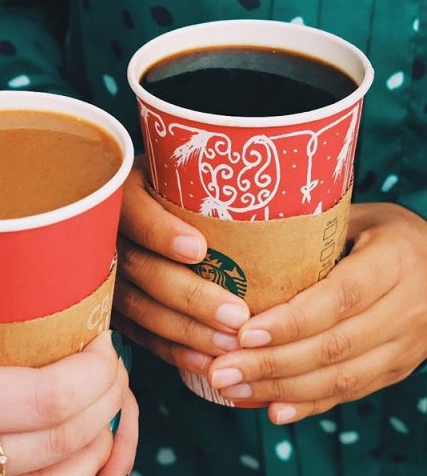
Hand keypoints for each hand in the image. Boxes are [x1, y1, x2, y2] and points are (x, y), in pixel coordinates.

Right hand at [113, 157, 249, 374]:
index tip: (199, 249)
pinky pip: (140, 334)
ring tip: (230, 345)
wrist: (152, 215)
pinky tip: (206, 362)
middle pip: (139, 268)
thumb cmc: (186, 192)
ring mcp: (108, 276)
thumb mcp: (189, 177)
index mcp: (126, 195)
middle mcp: (109, 237)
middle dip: (190, 295)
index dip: (161, 232)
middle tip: (237, 315)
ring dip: (186, 330)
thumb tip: (280, 193)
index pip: (134, 212)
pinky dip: (173, 350)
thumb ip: (215, 185)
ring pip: (138, 307)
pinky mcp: (116, 308)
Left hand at [207, 202, 426, 423]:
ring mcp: (406, 345)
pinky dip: (309, 403)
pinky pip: (352, 392)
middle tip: (220, 370)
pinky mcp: (398, 367)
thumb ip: (312, 234)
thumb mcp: (357, 217)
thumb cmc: (385, 231)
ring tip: (230, 387)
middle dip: (271, 363)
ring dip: (281, 389)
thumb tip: (242, 243)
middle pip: (334, 346)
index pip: (340, 298)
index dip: (291, 321)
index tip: (243, 333)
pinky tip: (272, 409)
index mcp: (394, 262)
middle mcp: (406, 309)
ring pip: (340, 378)